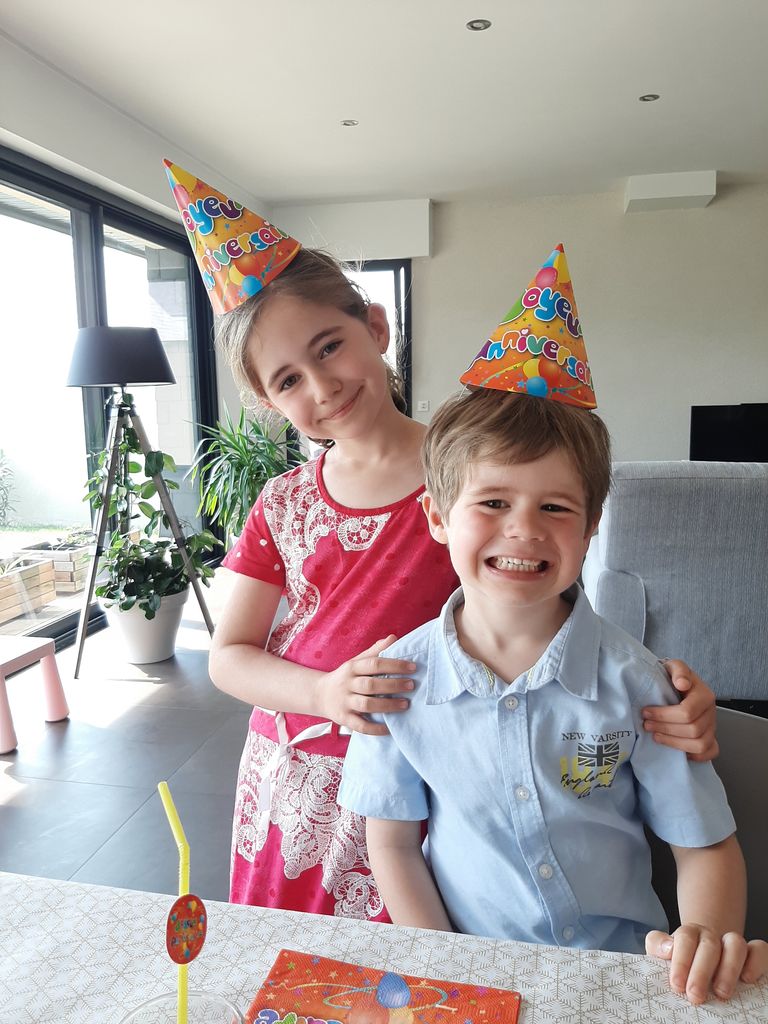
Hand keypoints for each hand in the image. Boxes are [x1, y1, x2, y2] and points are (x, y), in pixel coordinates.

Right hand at [315, 636, 415, 734]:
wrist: (319, 694)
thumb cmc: (345, 677)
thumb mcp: (356, 661)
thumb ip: (375, 651)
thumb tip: (393, 638)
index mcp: (352, 667)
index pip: (374, 663)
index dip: (394, 665)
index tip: (412, 667)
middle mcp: (347, 684)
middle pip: (371, 684)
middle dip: (393, 685)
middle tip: (412, 685)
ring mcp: (345, 702)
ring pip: (367, 704)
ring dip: (388, 705)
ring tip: (405, 704)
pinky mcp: (344, 718)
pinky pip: (361, 725)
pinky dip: (375, 729)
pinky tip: (389, 728)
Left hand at [641, 659, 717, 760]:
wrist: (680, 684)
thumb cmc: (675, 677)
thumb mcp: (674, 667)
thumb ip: (679, 670)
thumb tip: (682, 683)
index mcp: (704, 695)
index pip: (687, 712)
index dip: (664, 715)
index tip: (646, 712)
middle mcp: (711, 712)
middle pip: (693, 730)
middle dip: (666, 729)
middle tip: (647, 725)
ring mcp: (712, 727)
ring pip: (700, 745)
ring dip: (674, 743)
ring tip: (656, 736)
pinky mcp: (710, 738)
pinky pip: (709, 752)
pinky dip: (693, 755)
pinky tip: (675, 748)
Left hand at [646, 926, 767, 1003]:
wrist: (701, 959)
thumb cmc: (682, 963)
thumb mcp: (663, 953)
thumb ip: (658, 946)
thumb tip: (667, 948)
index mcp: (690, 934)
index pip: (685, 938)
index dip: (681, 960)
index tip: (676, 984)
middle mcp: (712, 937)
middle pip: (709, 944)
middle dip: (701, 971)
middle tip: (695, 995)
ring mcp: (732, 944)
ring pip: (735, 943)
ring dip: (729, 968)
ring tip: (721, 993)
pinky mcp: (752, 955)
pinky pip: (760, 950)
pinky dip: (756, 962)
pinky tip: (748, 979)